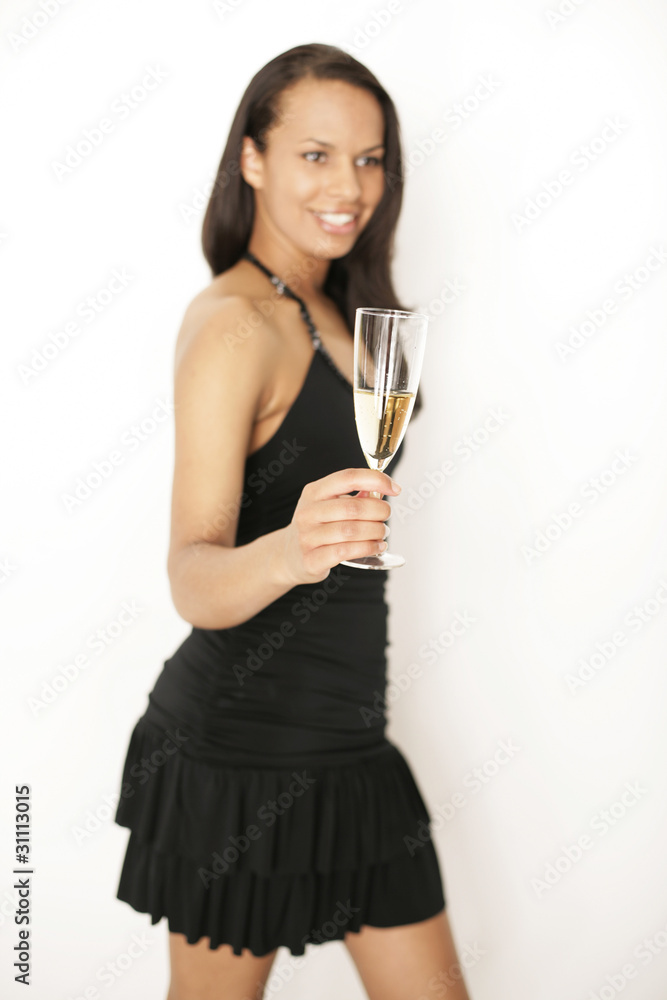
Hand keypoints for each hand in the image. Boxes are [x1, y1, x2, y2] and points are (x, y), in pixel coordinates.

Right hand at [277, 468, 401, 585]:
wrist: (288, 555)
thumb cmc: (317, 526)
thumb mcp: (329, 504)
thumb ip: (355, 496)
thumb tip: (384, 488)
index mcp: (313, 492)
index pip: (348, 477)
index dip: (375, 480)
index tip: (395, 488)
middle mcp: (307, 512)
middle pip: (353, 507)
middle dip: (379, 511)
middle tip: (386, 516)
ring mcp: (307, 537)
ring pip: (351, 531)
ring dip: (376, 532)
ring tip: (382, 532)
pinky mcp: (311, 559)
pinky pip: (345, 552)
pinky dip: (368, 548)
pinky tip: (377, 547)